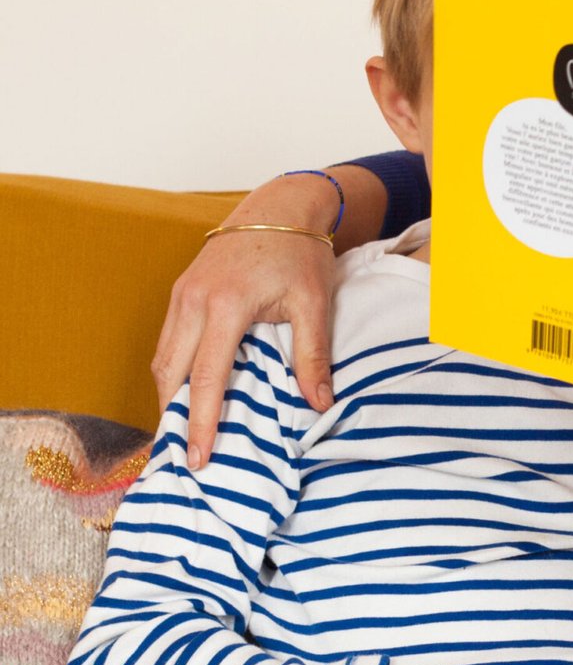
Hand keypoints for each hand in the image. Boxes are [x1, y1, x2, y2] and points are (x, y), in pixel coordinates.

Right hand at [152, 167, 381, 465]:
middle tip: (183, 458)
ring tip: (181, 434)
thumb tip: (318, 404)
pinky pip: (167, 341)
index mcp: (225, 305)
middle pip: (170, 373)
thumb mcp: (314, 304)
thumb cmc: (300, 253)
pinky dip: (171, 372)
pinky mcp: (181, 292)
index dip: (200, 421)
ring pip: (162, 358)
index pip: (206, 377)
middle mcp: (193, 301)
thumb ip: (313, 356)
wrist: (279, 206)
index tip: (198, 457)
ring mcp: (181, 295)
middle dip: (173, 417)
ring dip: (168, 397)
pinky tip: (184, 395)